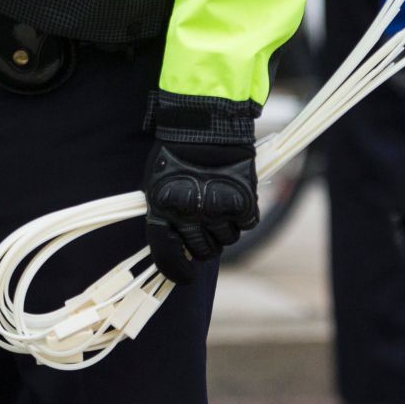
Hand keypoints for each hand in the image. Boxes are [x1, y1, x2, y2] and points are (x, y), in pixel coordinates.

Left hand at [142, 140, 258, 284]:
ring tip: (221, 207)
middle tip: (208, 234)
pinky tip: (236, 200)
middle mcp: (190, 215)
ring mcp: (217, 210)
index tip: (185, 276)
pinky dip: (243, 217)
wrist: (205, 126)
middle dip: (206, 248)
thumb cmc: (177, 153)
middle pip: (203, 251)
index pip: (167, 254)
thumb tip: (177, 246)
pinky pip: (246, 224)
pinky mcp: (241, 202)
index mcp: (163, 210)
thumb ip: (165, 215)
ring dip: (225, 229)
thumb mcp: (158, 185)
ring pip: (227, 240)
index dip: (176, 271)